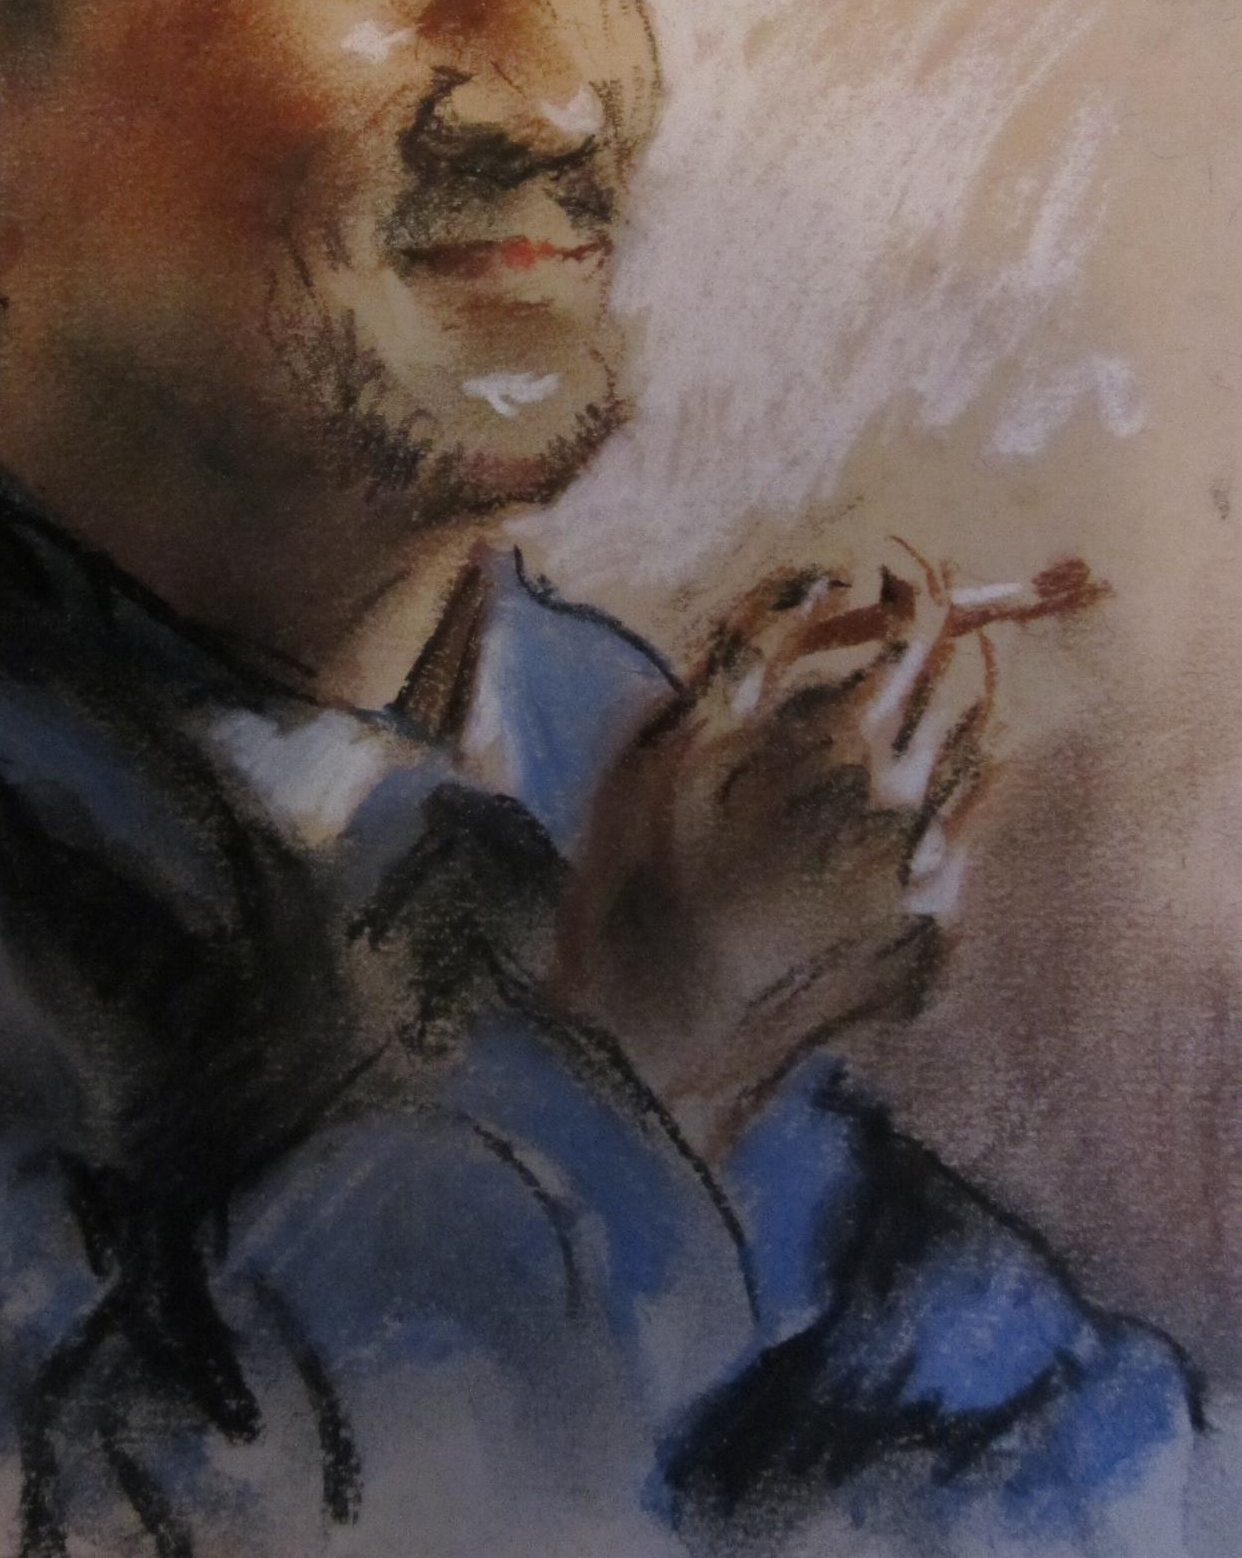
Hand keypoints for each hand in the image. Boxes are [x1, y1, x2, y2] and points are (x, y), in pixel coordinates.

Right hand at [553, 542, 1001, 1158]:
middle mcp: (913, 807)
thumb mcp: (669, 739)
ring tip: (852, 749)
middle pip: (958, 687)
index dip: (910, 592)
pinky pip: (957, 844)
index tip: (886, 577)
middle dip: (922, 656)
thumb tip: (826, 573)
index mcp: (846, 744)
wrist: (657, 1043)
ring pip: (973, 761)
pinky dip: (925, 813)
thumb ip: (752, 643)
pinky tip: (847, 836)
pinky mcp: (937, 940)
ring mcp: (933, 881)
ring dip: (934, 728)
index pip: (919, 628)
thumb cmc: (642, 874)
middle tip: (868, 656)